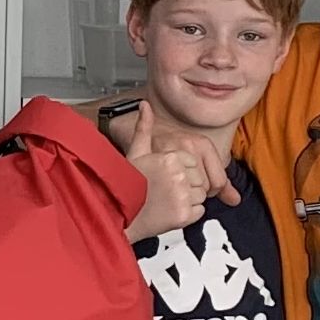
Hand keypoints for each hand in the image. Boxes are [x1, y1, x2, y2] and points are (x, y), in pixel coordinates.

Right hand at [126, 100, 236, 241]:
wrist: (118, 212)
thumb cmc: (127, 183)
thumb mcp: (136, 152)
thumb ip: (144, 127)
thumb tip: (144, 105)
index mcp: (172, 156)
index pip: (195, 163)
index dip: (184, 172)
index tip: (168, 178)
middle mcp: (179, 175)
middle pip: (200, 179)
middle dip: (187, 186)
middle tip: (167, 191)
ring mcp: (183, 195)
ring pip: (201, 195)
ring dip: (188, 199)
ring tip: (168, 200)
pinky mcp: (184, 215)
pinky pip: (199, 211)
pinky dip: (189, 213)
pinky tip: (171, 210)